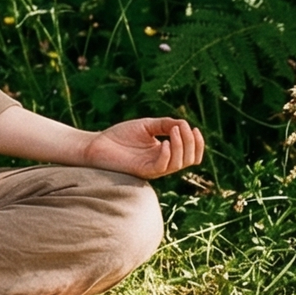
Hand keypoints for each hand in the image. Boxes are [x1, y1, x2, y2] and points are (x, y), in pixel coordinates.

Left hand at [84, 116, 204, 178]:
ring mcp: (153, 168)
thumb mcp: (146, 125)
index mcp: (165, 152)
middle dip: (191, 143)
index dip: (198, 144)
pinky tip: (165, 143)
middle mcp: (162, 162)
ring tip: (174, 131)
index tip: (195, 128)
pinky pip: (161, 167)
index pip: (191, 155)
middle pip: (189, 160)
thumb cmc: (120, 135)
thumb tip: (184, 124)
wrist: (97, 144)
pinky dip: (167, 155)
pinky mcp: (142, 171)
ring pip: (178, 164)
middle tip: (184, 128)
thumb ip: (165, 124)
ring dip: (181, 146)